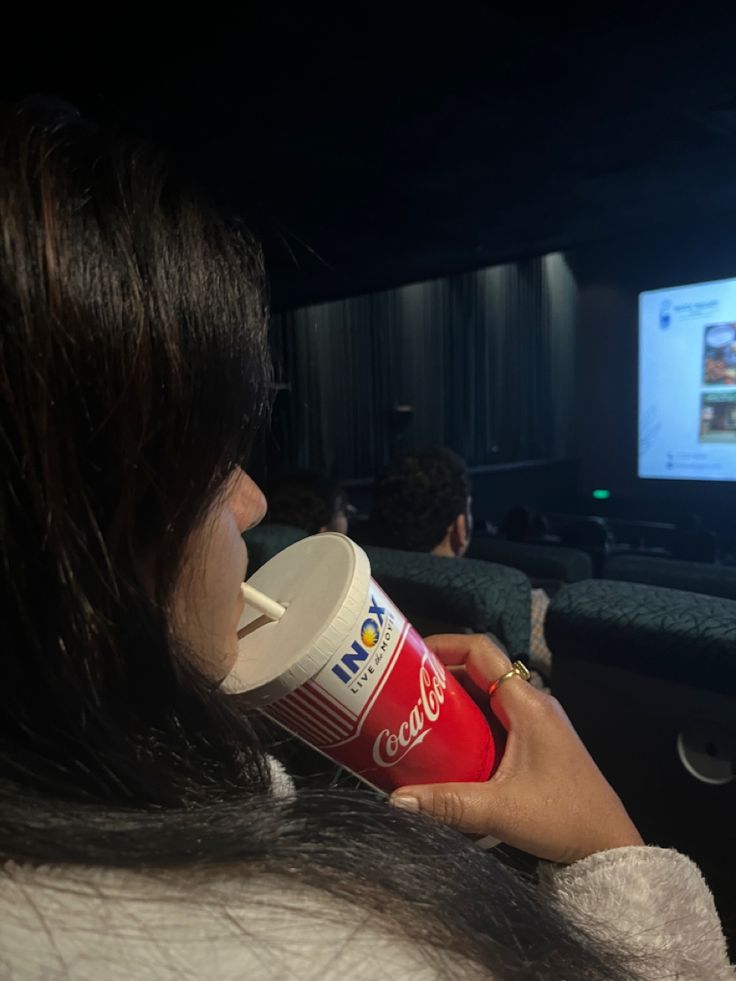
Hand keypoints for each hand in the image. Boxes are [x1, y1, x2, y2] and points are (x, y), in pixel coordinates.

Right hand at [390, 634, 642, 863]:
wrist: (608, 846)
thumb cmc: (563, 819)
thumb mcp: (500, 810)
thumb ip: (447, 803)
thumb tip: (396, 799)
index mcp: (528, 705)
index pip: (482, 651)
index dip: (445, 645)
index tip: (409, 655)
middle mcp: (533, 704)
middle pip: (480, 671)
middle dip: (440, 675)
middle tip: (401, 689)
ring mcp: (537, 723)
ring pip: (488, 695)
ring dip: (454, 699)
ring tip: (414, 713)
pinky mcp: (538, 742)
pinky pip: (496, 717)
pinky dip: (468, 720)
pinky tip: (445, 744)